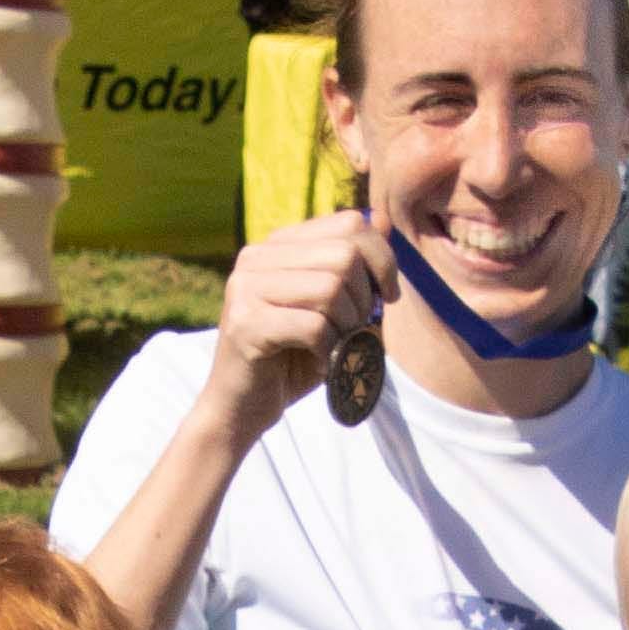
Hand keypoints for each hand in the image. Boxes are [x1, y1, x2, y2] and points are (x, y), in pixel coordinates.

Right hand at [199, 207, 395, 443]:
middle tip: (357, 330)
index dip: (382, 258)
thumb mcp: (331, 309)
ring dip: (348, 326)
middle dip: (365, 298)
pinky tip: (321, 363)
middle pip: (344, 255)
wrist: (240, 410)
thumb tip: (382, 219)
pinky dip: (330, 350)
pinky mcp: (246, 324)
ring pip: (331, 289)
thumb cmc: (290, 361)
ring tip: (337, 348)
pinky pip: (314, 327)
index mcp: (277, 246)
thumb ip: (353, 265)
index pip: (348, 224)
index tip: (388, 295)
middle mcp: (257, 257)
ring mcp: (247, 288)